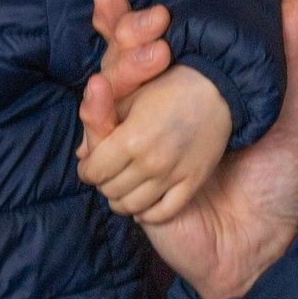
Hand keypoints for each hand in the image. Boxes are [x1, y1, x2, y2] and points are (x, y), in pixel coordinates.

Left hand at [76, 64, 231, 223]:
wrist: (217, 88)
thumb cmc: (168, 86)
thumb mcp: (129, 96)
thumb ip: (101, 123)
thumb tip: (80, 153)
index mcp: (130, 138)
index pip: (95, 170)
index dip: (87, 170)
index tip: (89, 165)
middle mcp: (150, 162)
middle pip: (111, 190)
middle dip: (103, 183)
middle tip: (107, 174)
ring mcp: (173, 175)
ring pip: (133, 206)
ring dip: (121, 200)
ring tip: (122, 187)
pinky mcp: (193, 182)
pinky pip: (162, 212)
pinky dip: (147, 212)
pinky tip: (143, 203)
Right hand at [83, 0, 297, 298]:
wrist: (269, 247)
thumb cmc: (280, 183)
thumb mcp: (291, 114)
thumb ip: (289, 60)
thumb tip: (294, 1)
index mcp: (184, 99)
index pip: (144, 50)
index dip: (126, 21)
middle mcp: (155, 121)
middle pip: (117, 69)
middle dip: (121, 39)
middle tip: (150, 22)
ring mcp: (138, 153)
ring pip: (103, 105)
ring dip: (113, 75)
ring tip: (141, 57)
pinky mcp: (128, 186)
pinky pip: (98, 152)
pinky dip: (95, 124)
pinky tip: (99, 95)